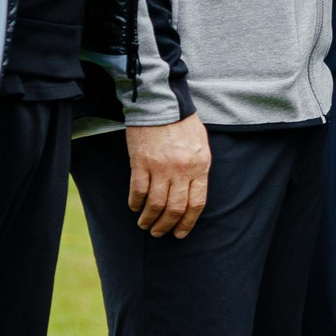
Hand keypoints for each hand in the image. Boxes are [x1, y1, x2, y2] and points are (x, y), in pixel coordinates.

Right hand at [125, 114, 210, 237]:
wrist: (162, 103)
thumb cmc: (183, 123)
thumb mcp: (201, 145)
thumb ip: (199, 169)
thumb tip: (192, 193)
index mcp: (200, 166)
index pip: (197, 203)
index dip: (188, 222)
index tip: (180, 233)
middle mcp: (182, 170)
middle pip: (175, 208)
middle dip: (167, 225)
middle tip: (160, 233)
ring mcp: (161, 167)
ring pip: (155, 204)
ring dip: (149, 219)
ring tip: (145, 225)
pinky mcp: (141, 163)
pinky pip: (138, 191)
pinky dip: (136, 203)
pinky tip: (135, 208)